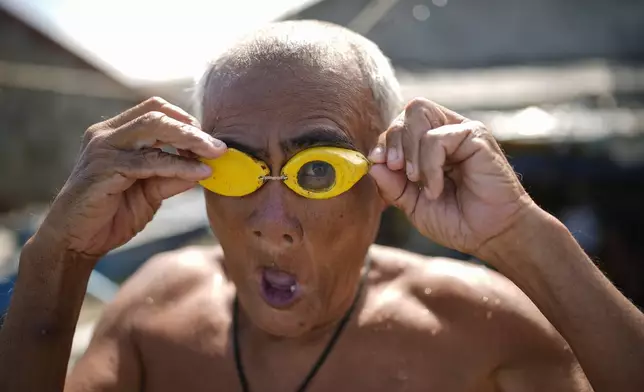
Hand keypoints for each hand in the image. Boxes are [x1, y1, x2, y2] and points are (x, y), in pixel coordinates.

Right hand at [37, 97, 225, 258]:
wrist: (75, 242)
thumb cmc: (111, 214)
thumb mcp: (150, 193)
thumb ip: (173, 177)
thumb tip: (205, 167)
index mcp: (115, 134)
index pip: (155, 110)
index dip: (185, 121)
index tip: (209, 140)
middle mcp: (106, 134)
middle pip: (157, 113)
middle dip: (192, 128)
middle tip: (219, 146)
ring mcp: (103, 148)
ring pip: (154, 128)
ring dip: (189, 141)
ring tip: (215, 154)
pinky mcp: (105, 168)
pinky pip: (150, 161)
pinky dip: (178, 165)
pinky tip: (199, 173)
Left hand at [368, 98, 533, 257]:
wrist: (489, 235)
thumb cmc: (456, 221)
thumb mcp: (413, 204)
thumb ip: (392, 185)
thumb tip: (372, 163)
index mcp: (428, 145)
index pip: (398, 125)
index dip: (384, 142)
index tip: (378, 163)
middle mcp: (444, 132)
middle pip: (407, 111)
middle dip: (393, 140)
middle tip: (398, 171)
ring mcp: (460, 131)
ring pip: (418, 114)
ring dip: (410, 150)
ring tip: (417, 180)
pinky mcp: (475, 135)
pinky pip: (436, 137)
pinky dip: (429, 165)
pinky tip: (436, 188)